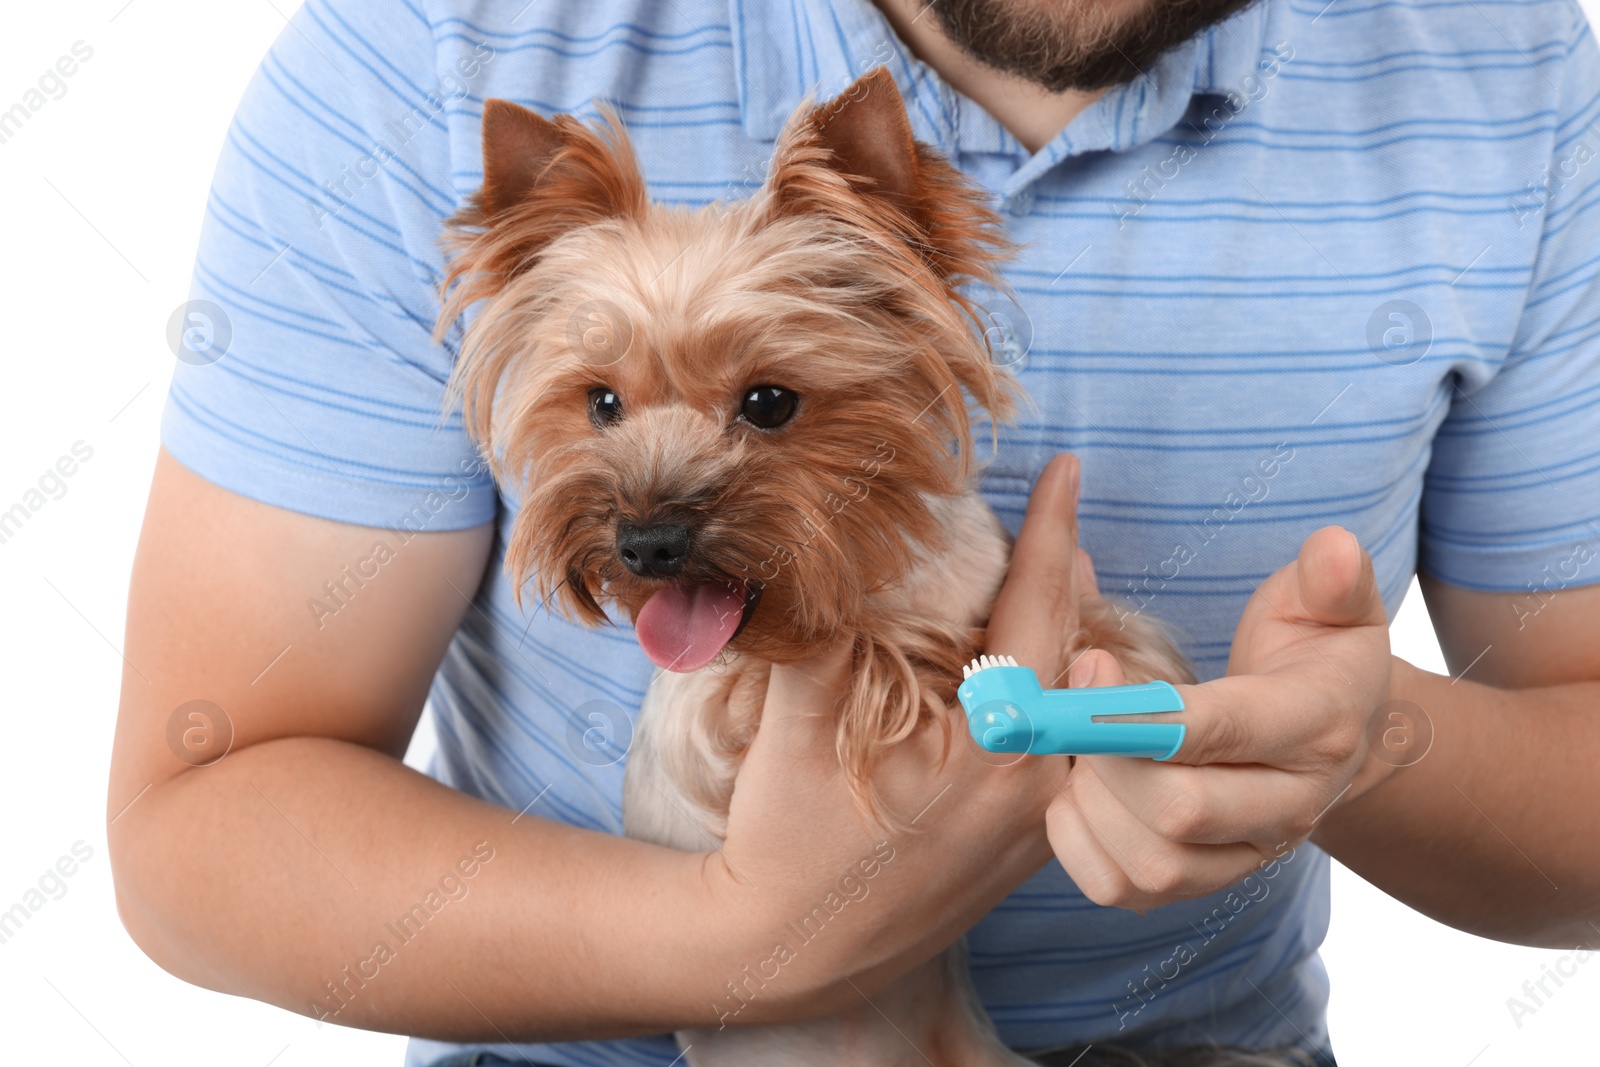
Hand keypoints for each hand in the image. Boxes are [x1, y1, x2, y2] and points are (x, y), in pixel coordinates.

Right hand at [710, 454, 1088, 1017]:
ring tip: (1054, 574)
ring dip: (1061, 633)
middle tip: (1060, 511)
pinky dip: (1047, 691)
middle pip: (1070, 649)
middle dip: (1063, 574)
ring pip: (1070, 700)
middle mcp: (1038, 782)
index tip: (1066, 470)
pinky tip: (1026, 668)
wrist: (794, 951)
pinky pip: (1058, 745)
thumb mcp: (798, 725)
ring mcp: (1038, 819)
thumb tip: (815, 548)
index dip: (1050, 531)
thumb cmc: (792, 840)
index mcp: (998, 744)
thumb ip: (819, 632)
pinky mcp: (1025, 845)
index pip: (1040, 609)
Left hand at [1046, 525, 1390, 909]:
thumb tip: (1333, 551)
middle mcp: (1288, 807)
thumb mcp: (1334, 605)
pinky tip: (1078, 791)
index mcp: (1317, 729)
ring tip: (1077, 745)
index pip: (1222, 732)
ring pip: (1151, 863)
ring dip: (1090, 803)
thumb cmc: (1316, 656)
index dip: (1142, 708)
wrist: (1337, 736)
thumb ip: (1332, 577)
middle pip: (1179, 810)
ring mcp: (1246, 854)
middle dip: (1104, 754)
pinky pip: (1125, 891)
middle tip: (1068, 701)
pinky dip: (1081, 846)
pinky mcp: (1202, 882)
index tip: (1087, 663)